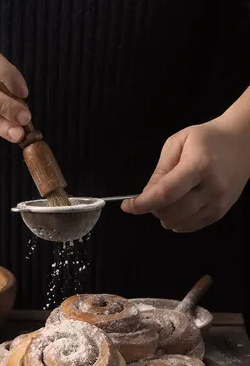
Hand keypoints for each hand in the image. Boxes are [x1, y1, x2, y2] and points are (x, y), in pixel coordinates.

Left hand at [121, 118, 249, 231]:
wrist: (242, 142)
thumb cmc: (208, 139)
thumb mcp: (178, 143)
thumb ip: (160, 170)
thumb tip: (146, 195)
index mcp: (199, 166)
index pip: (165, 193)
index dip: (142, 203)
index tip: (127, 206)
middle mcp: (211, 188)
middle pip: (171, 213)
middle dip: (153, 208)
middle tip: (152, 196)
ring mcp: (218, 203)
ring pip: (179, 223)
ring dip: (165, 216)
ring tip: (167, 199)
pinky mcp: (220, 212)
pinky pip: (191, 226)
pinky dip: (177, 221)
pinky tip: (178, 206)